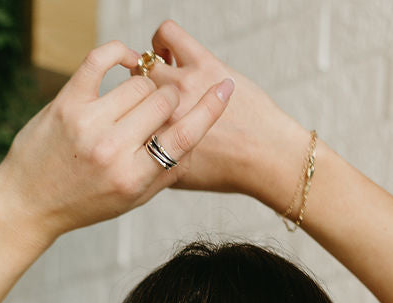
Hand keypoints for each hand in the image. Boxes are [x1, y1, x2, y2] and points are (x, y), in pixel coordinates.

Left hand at [0, 38, 234, 242]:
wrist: (28, 203)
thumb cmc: (84, 203)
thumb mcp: (130, 200)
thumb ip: (163, 174)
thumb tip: (193, 141)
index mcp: (133, 179)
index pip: (183, 139)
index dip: (210, 111)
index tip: (225, 89)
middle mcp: (112, 151)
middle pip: (164, 103)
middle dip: (171, 100)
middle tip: (165, 105)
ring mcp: (88, 125)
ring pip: (139, 83)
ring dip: (145, 85)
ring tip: (139, 96)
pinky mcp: (66, 103)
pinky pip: (102, 60)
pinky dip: (120, 53)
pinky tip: (127, 60)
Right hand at [132, 19, 310, 205]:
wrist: (266, 158)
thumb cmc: (227, 169)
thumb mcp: (180, 177)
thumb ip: (154, 157)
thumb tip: (136, 143)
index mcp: (156, 145)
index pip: (126, 119)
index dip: (129, 116)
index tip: (137, 116)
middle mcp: (164, 115)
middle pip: (131, 91)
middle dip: (137, 94)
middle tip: (153, 98)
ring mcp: (182, 87)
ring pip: (145, 64)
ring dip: (148, 67)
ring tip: (162, 76)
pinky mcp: (202, 64)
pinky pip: (167, 35)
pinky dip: (161, 39)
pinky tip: (167, 52)